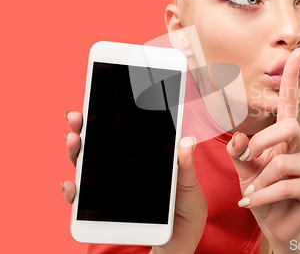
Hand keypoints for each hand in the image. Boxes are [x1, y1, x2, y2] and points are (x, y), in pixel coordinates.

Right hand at [62, 111, 206, 253]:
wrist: (181, 238)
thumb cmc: (186, 207)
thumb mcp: (189, 185)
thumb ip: (185, 166)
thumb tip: (187, 141)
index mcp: (144, 157)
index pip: (122, 133)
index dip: (107, 117)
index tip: (97, 101)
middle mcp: (123, 169)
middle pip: (98, 145)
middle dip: (83, 129)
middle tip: (76, 117)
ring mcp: (112, 188)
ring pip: (86, 167)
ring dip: (75, 153)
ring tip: (73, 141)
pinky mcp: (106, 211)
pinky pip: (84, 202)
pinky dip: (74, 193)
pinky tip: (71, 186)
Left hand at [226, 48, 299, 252]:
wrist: (275, 224)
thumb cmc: (261, 192)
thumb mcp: (244, 170)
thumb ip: (239, 152)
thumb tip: (240, 139)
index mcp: (285, 137)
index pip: (290, 103)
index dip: (292, 78)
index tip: (296, 53)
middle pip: (290, 125)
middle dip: (264, 140)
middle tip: (248, 157)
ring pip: (283, 161)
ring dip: (260, 178)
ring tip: (249, 193)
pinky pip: (286, 186)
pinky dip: (263, 195)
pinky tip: (251, 203)